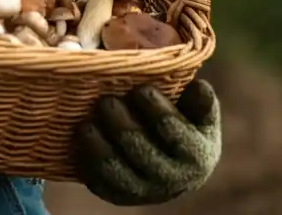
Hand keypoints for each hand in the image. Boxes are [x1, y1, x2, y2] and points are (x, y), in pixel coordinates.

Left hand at [73, 79, 221, 205]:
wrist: (172, 164)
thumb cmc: (184, 125)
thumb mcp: (198, 114)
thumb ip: (199, 102)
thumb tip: (200, 86)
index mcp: (196, 156)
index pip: (176, 135)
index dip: (159, 112)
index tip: (142, 89)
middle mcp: (172, 180)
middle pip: (143, 154)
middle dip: (123, 127)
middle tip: (107, 101)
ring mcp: (145, 191)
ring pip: (120, 175)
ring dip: (101, 149)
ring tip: (87, 124)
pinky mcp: (120, 195)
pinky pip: (102, 184)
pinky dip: (90, 164)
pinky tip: (82, 142)